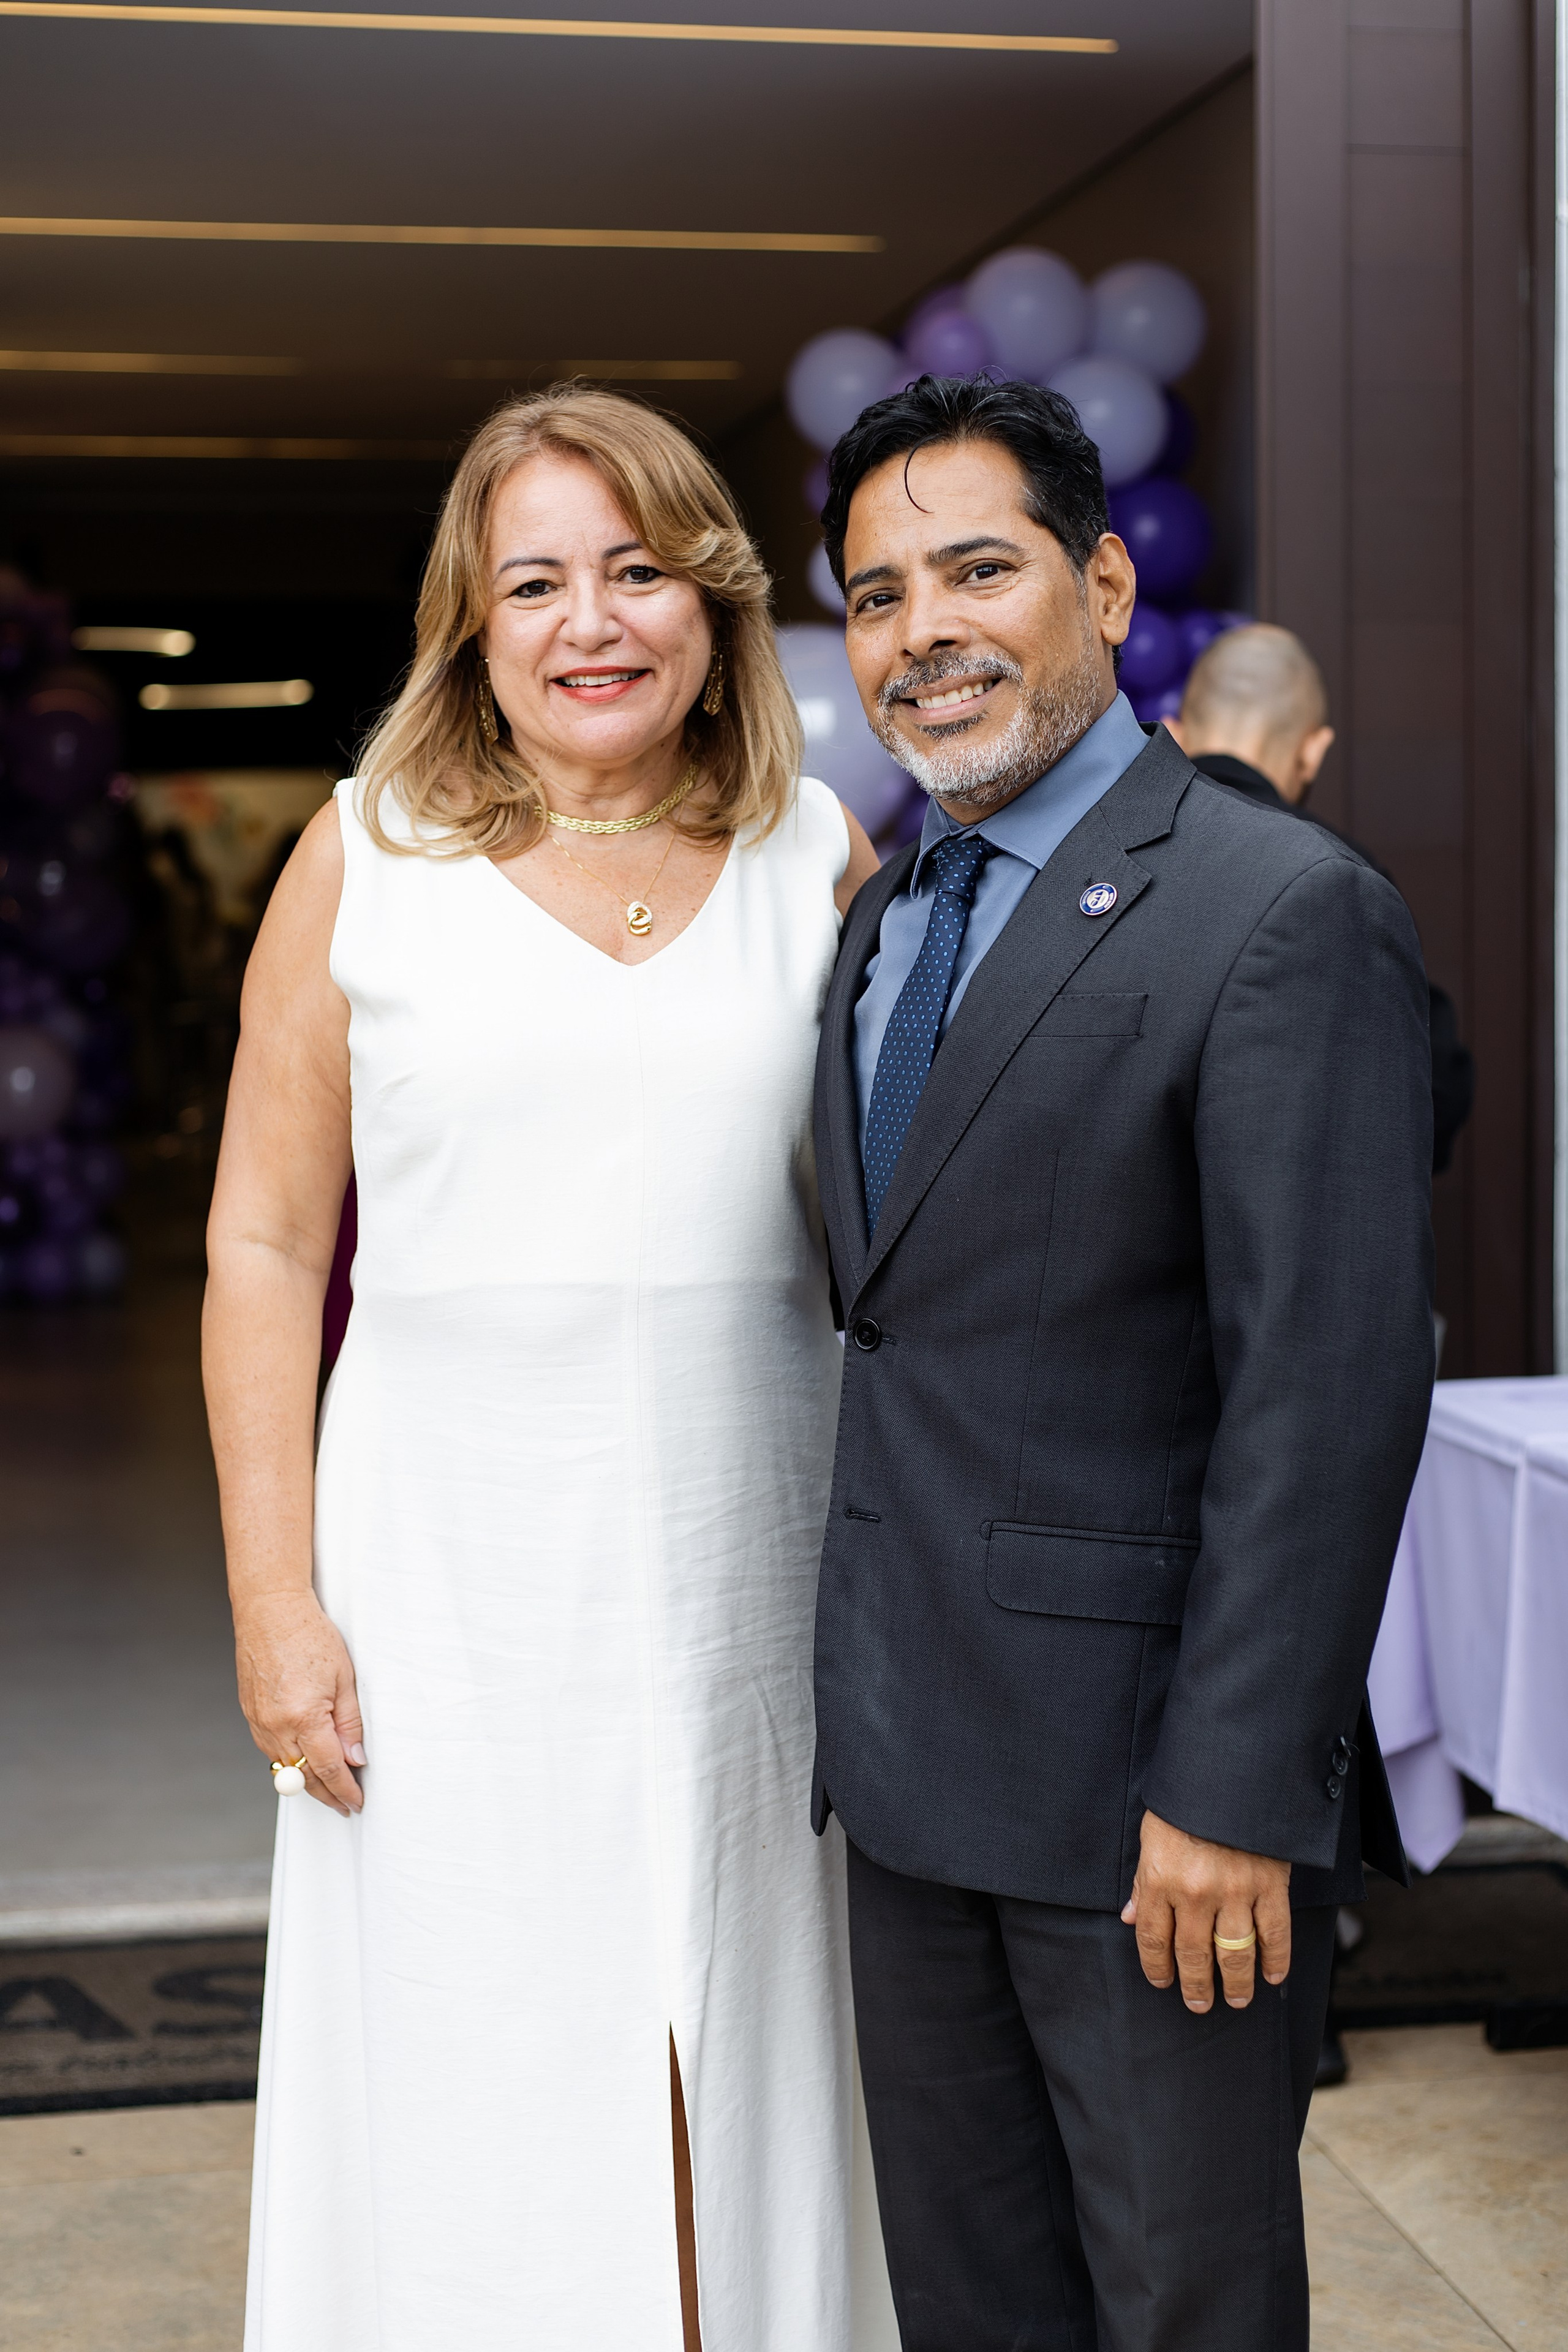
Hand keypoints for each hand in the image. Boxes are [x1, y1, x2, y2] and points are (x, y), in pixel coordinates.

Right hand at [235, 1589, 365, 1816]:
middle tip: (344, 1806)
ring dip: (306, 1781)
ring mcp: (259, 1723)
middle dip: (326, 1795)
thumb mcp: (344, 1678)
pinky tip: (304, 1759)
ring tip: (329, 1787)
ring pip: (284, 1767)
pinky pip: (270, 1750)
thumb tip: (356, 1759)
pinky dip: (289, 1760)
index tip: (356, 1803)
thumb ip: (350, 1723)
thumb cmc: (310, 1636)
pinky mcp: (250, 1715)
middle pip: (303, 1777)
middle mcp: (276, 1726)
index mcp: (304, 1717)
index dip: (344, 1791)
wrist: (270, 1611)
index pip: (328, 1769)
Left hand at [1121, 1809, 1290, 2011]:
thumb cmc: (1186, 1800)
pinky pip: (1274, 1933)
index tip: (1161, 1981)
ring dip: (1234, 1984)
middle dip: (1195, 1986)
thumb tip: (1131, 1916)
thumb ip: (1142, 1879)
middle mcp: (1195, 1893)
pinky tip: (1272, 1976)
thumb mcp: (1152, 1833)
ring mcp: (1235, 1892)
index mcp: (1161, 1879)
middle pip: (1192, 1955)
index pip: (1153, 1937)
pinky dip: (1276, 1960)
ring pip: (1234, 1954)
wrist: (1230, 1771)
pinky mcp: (1269, 1885)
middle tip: (1198, 2004)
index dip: (1156, 1966)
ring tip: (1235, 2000)